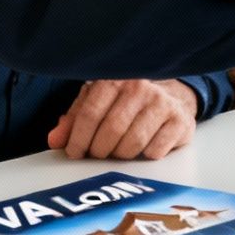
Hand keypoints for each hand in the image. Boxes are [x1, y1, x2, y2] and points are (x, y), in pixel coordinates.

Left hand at [46, 79, 196, 159]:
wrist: (172, 95)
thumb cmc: (127, 101)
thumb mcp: (98, 101)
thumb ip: (75, 119)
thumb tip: (54, 140)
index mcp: (115, 78)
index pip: (90, 113)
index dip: (77, 138)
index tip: (73, 152)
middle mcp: (140, 87)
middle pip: (111, 131)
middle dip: (98, 150)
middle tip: (96, 154)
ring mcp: (163, 104)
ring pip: (132, 144)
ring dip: (120, 155)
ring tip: (118, 150)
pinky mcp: (180, 121)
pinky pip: (154, 151)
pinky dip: (144, 156)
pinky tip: (143, 147)